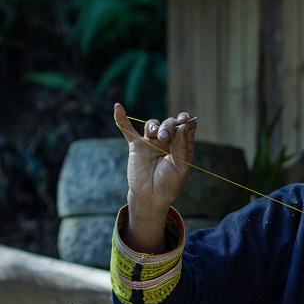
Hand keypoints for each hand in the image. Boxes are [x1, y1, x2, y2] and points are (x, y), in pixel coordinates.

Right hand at [113, 103, 196, 251]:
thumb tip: (183, 125)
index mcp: (182, 145)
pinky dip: (122, 119)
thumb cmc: (169, 183)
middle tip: (165, 136)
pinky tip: (117, 107)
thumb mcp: (180, 165)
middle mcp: (168, 141)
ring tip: (157, 136)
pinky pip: (128, 130)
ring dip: (155, 126)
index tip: (184, 119)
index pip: (186, 126)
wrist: (151, 195)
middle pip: (169, 123)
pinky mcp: (136, 146)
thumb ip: (181, 146)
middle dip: (168, 125)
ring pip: (153, 124)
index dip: (185, 120)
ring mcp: (151, 142)